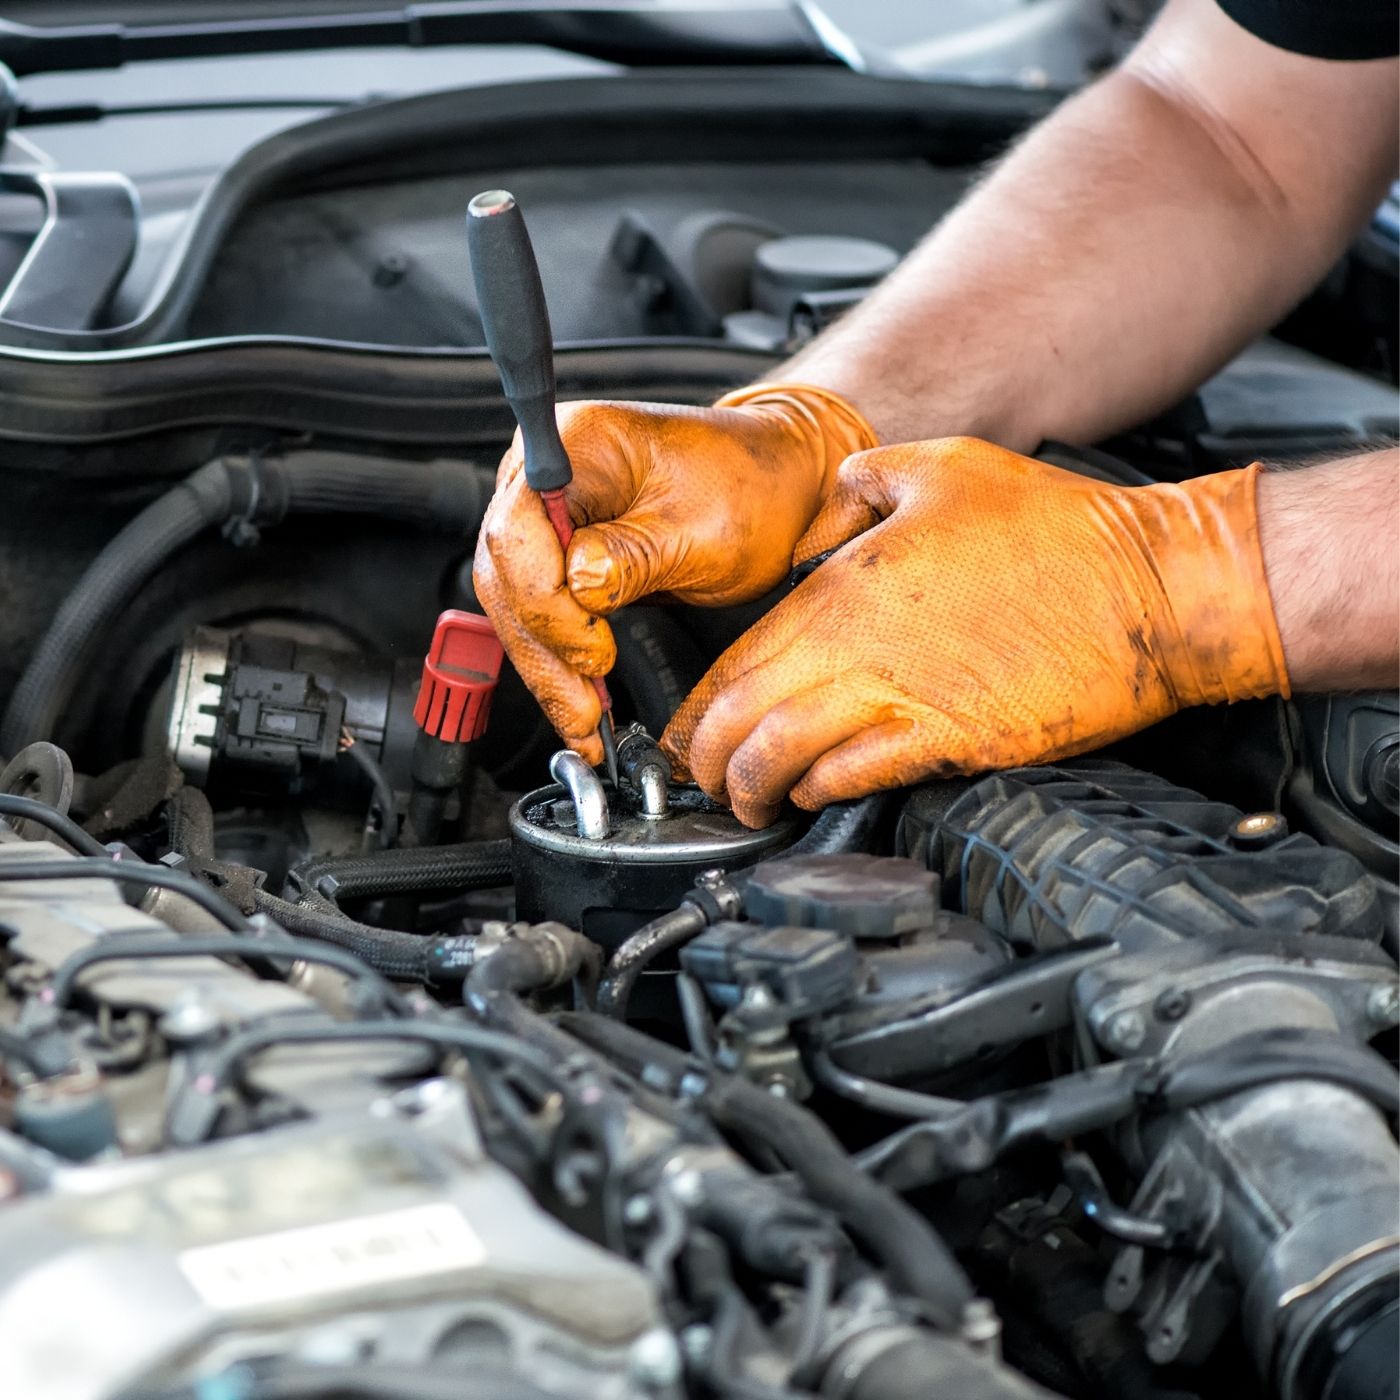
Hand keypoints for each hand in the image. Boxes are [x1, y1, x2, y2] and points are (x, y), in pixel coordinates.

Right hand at [472, 383, 876, 761]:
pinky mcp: (560, 553)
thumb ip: (634, 557)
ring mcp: (549, 513)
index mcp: (577, 443)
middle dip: (544, 650)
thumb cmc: (750, 488)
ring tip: (582, 722)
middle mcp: (546, 473)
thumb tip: (579, 587)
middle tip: (583, 709)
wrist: (777, 484)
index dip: (546, 601)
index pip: (519, 529)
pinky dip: (559, 660)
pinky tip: (579, 700)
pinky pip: (541, 612)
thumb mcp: (704, 529)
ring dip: (547, 667)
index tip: (593, 650)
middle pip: (508, 572)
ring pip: (515, 603)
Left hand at [661, 437, 1289, 826]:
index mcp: (847, 585)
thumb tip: (822, 508)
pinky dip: (821, 790)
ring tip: (745, 802)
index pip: (739, 657)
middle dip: (707, 759)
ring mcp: (907, 697)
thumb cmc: (1057, 528)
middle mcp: (861, 646)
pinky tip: (812, 793)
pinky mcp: (955, 739)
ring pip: (788, 756)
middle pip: (745, 716)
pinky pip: (860, 776)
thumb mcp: (942, 467)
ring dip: (753, 786)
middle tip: (700, 778)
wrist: (1153, 586)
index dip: (699, 705)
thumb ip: (859, 485)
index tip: (685, 730)